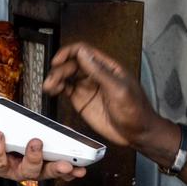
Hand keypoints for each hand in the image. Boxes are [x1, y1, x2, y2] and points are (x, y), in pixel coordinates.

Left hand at [0, 132, 84, 181]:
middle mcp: (25, 169)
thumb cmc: (6, 137)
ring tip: (36, 142)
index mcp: (37, 163)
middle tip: (66, 164)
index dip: (70, 172)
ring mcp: (10, 169)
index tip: (81, 170)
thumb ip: (44, 132)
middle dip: (56, 169)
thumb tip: (65, 130)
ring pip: (23, 170)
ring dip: (32, 156)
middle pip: (44, 173)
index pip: (57, 170)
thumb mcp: (26, 133)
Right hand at [41, 42, 161, 147]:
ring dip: (55, 78)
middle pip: (71, 63)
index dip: (68, 53)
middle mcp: (96, 74)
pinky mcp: (82, 100)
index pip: (83, 51)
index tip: (57, 61)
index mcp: (107, 67)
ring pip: (66, 75)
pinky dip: (56, 88)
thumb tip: (83, 53)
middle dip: (59, 69)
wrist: (138, 134)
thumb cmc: (136, 112)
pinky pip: (65, 89)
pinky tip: (52, 90)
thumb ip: (99, 71)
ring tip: (48, 86)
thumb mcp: (118, 89)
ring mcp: (88, 87)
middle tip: (53, 80)